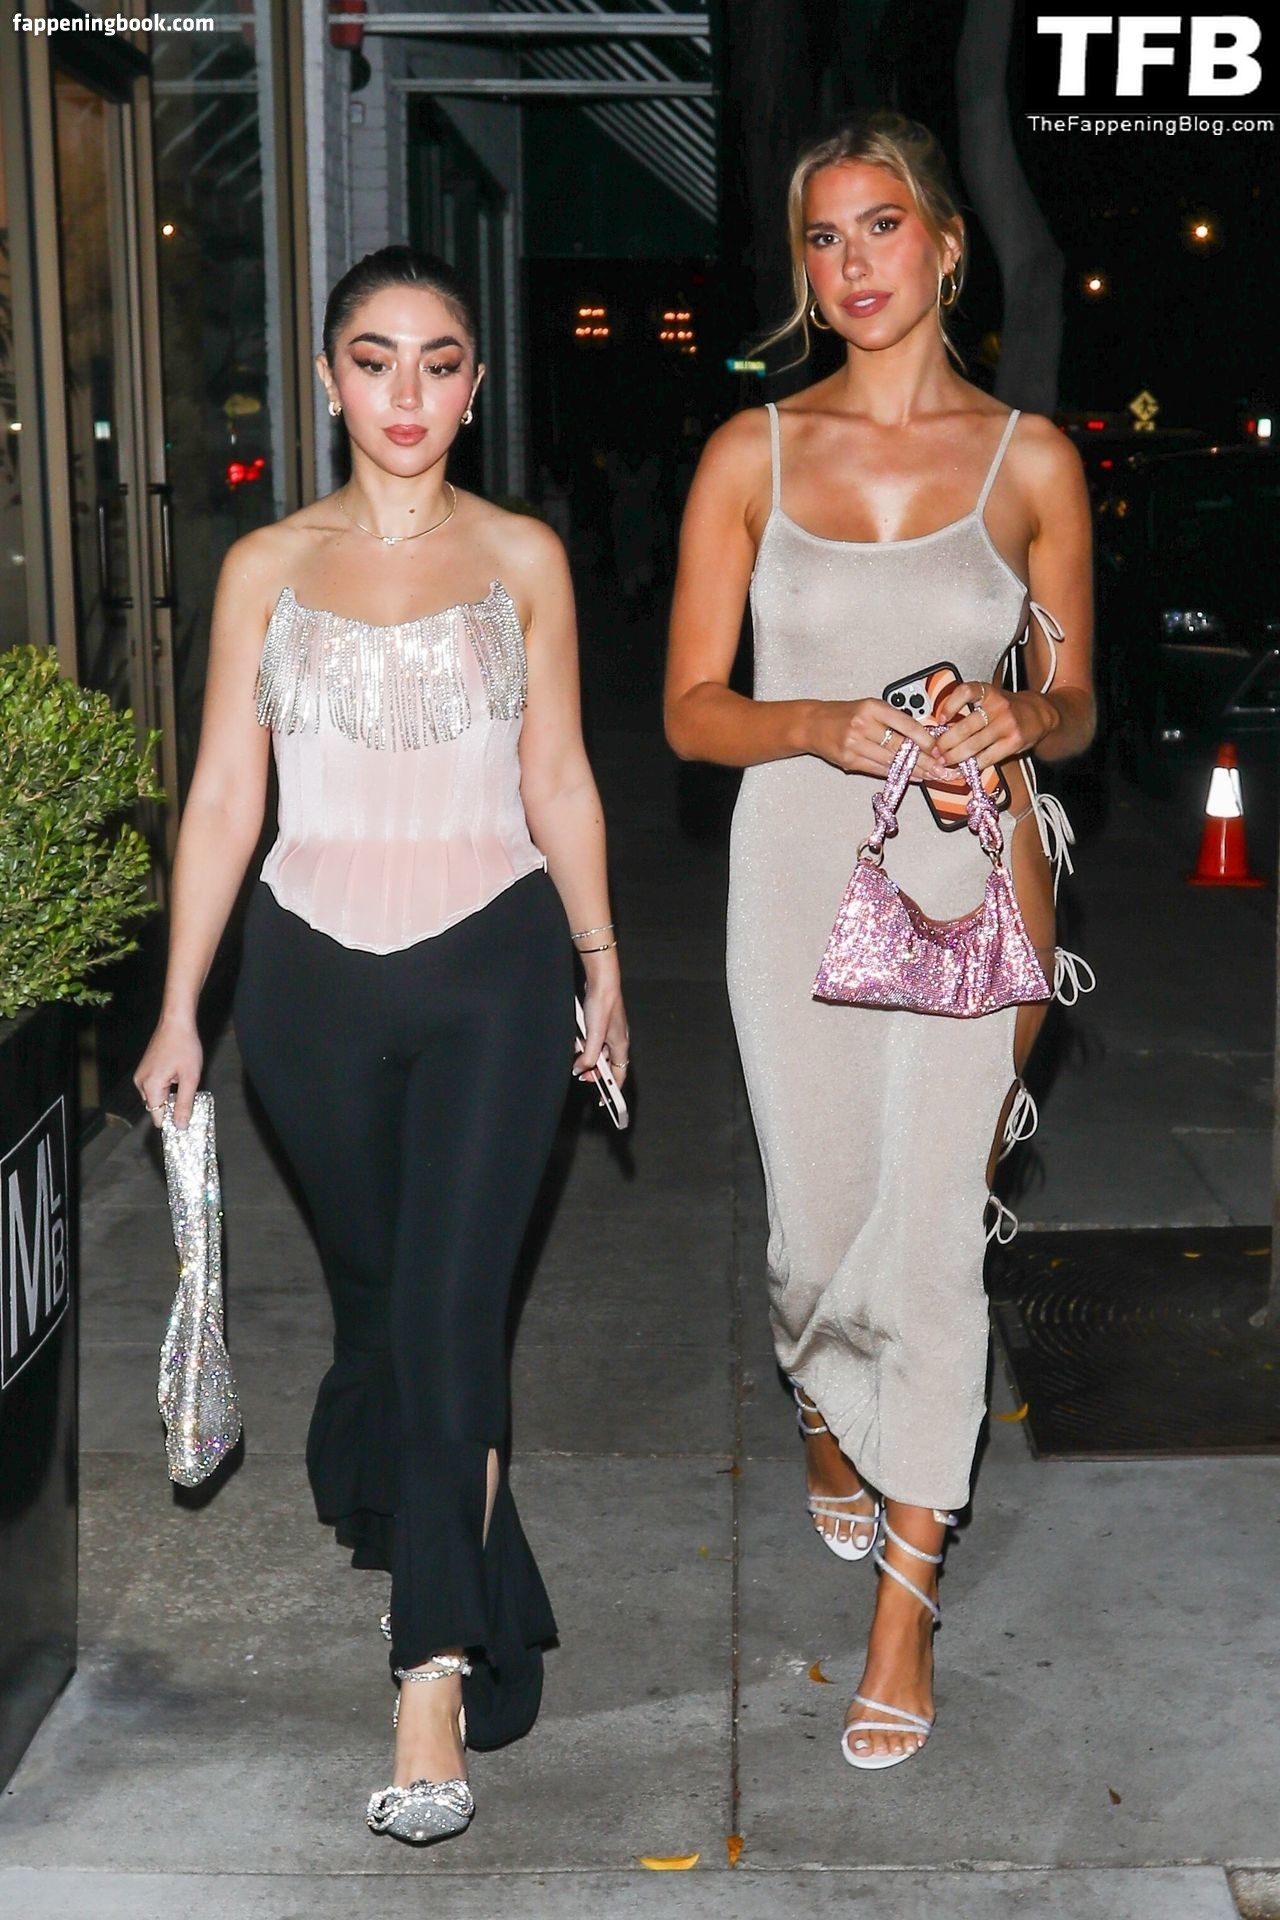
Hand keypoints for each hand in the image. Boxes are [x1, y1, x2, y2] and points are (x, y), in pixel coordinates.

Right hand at [133, 1015, 202, 1130]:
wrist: (176, 1023)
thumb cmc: (184, 1047)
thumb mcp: (190, 1078)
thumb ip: (184, 1104)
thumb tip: (180, 1126)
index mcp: (150, 1086)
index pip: (157, 1117)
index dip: (171, 1122)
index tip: (186, 1123)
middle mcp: (141, 1083)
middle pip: (156, 1108)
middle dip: (172, 1109)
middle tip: (190, 1102)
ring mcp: (141, 1075)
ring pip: (156, 1098)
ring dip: (169, 1097)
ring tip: (185, 1085)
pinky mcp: (145, 1070)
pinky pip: (154, 1087)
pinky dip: (166, 1089)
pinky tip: (178, 1079)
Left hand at [573, 980, 628, 1093]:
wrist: (601, 983)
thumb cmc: (603, 1006)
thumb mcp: (594, 1036)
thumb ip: (588, 1056)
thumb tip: (580, 1069)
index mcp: (621, 1046)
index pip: (619, 1076)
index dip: (611, 1090)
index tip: (604, 1101)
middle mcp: (617, 1042)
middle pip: (606, 1066)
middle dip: (593, 1072)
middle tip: (580, 1074)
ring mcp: (608, 1034)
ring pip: (597, 1054)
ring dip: (586, 1057)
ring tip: (575, 1054)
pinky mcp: (600, 1026)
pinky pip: (592, 1042)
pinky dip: (583, 1045)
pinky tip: (576, 1041)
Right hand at [804, 698, 950, 782]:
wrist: (813, 724)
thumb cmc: (845, 715)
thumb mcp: (870, 708)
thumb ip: (893, 720)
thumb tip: (922, 738)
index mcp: (872, 708)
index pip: (906, 725)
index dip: (926, 740)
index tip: (939, 749)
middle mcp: (863, 725)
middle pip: (900, 747)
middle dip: (924, 760)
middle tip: (941, 769)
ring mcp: (854, 745)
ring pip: (891, 762)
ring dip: (914, 771)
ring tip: (931, 775)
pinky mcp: (849, 761)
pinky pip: (878, 770)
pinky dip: (897, 774)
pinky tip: (911, 777)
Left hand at [932, 680, 1058, 773]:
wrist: (1039, 714)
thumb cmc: (1007, 708)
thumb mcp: (989, 698)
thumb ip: (969, 708)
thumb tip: (941, 728)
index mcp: (988, 692)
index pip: (965, 692)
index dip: (949, 706)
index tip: (941, 720)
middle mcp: (997, 706)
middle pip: (965, 727)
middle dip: (945, 743)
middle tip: (936, 751)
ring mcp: (1006, 725)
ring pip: (973, 745)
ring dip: (954, 757)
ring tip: (944, 762)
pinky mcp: (1013, 742)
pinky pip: (987, 757)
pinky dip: (972, 765)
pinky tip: (963, 768)